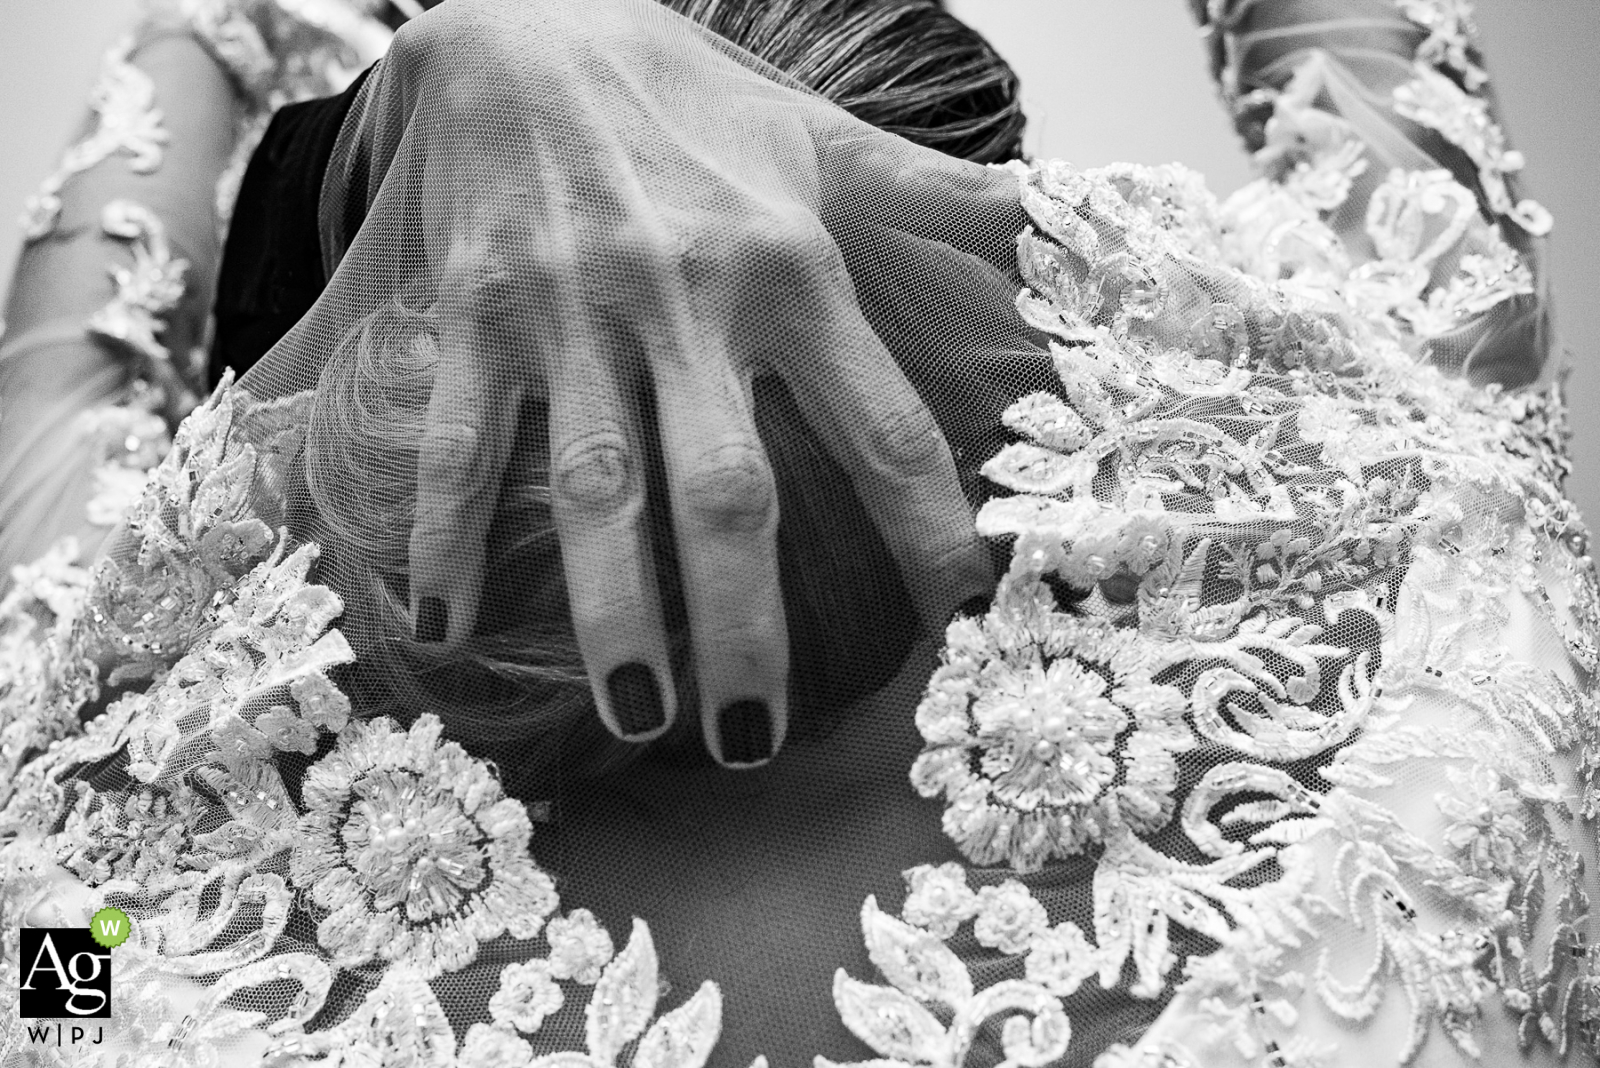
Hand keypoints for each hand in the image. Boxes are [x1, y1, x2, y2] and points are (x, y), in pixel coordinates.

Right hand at [304, 0, 1014, 765]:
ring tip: (636, 715)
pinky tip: (446, 627)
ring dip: (613, 609)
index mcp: (790, 270)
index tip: (959, 622)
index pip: (880, 422)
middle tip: (756, 738)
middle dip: (744, 622)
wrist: (528, 25)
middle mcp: (685, 301)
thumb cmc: (691, 106)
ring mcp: (571, 313)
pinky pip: (461, 440)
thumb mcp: (825, 143)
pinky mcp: (476, 314)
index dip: (929, 526)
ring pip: (595, 482)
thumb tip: (1073, 220)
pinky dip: (446, 534)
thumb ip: (943, 199)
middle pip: (725, 488)